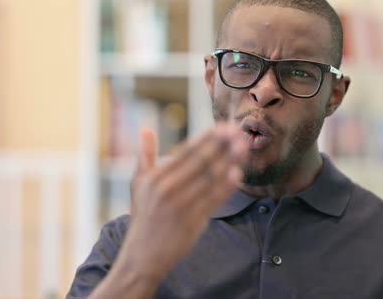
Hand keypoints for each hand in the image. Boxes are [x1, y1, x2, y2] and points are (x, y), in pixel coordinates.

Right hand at [119, 123, 248, 282]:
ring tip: (244, 146)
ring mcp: (180, 205)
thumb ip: (145, 154)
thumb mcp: (138, 184)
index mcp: (155, 177)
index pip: (186, 151)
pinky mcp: (192, 222)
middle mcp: (167, 189)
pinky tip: (238, 173)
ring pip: (210, 178)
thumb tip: (146, 128)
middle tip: (240, 130)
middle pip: (201, 161)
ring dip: (229, 160)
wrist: (141, 257)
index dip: (207, 137)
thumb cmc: (143, 217)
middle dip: (222, 144)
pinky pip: (213, 200)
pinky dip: (226, 186)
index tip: (224, 126)